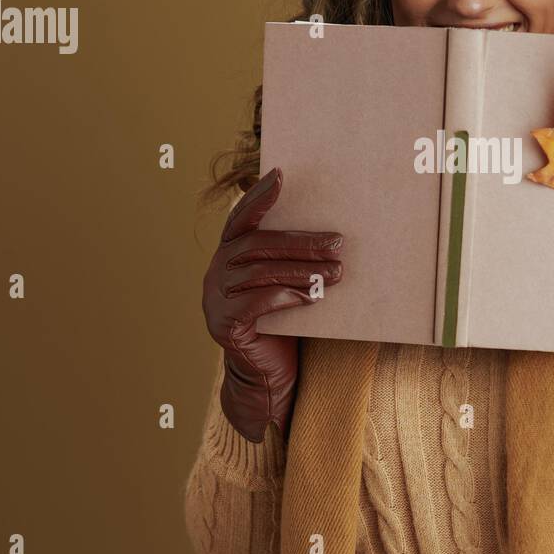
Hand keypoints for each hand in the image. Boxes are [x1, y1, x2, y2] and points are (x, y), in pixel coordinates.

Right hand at [201, 166, 342, 442]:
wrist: (269, 377)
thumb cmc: (284, 326)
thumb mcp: (287, 286)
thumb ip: (292, 260)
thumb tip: (333, 232)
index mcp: (228, 256)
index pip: (241, 219)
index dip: (259, 196)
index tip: (281, 175)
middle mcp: (216, 273)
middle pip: (258, 246)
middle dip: (301, 242)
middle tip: (338, 243)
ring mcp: (215, 299)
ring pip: (261, 272)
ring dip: (304, 270)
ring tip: (338, 271)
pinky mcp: (223, 324)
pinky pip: (258, 302)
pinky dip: (289, 296)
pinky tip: (315, 297)